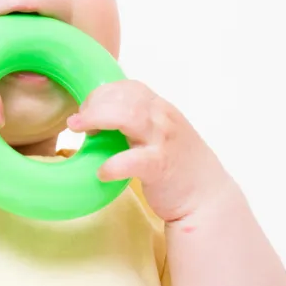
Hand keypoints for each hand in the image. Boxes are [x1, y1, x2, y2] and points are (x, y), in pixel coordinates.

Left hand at [66, 80, 230, 221]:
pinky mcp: (161, 167)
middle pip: (124, 96)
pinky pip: (133, 160)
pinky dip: (113, 164)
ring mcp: (163, 142)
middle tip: (77, 123)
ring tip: (82, 134)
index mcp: (160, 109)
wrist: (208, 198)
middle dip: (94, 104)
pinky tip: (102, 172)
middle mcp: (163, 119)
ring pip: (128, 116)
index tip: (87, 111)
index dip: (102, 94)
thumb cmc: (177, 166)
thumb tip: (100, 116)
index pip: (128, 87)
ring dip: (97, 120)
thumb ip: (137, 121)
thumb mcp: (159, 134)